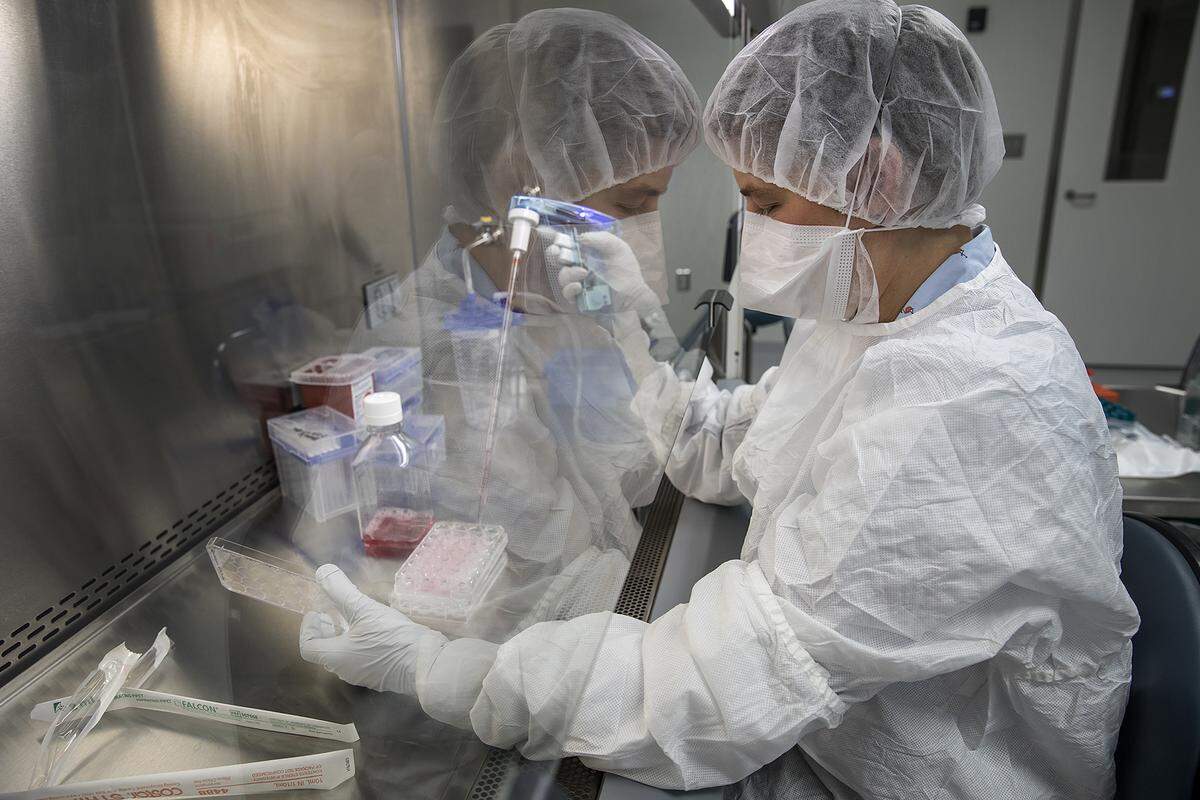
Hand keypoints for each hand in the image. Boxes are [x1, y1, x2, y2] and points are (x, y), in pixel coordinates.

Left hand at [299, 565, 445, 694]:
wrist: (426, 664)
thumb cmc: (391, 637)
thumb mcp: (365, 609)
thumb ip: (341, 590)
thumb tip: (322, 572)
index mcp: (336, 657)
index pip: (308, 647)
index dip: (308, 629)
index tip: (315, 612)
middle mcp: (346, 670)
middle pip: (326, 651)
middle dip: (326, 630)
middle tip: (330, 614)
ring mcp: (364, 676)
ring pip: (344, 656)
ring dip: (342, 636)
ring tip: (353, 619)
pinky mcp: (381, 676)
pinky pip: (360, 659)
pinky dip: (358, 644)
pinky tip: (374, 630)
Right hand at [543, 230, 658, 314]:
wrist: (633, 296)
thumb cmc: (626, 271)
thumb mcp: (618, 248)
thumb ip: (601, 239)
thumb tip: (580, 238)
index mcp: (587, 252)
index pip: (567, 243)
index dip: (559, 239)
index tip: (554, 236)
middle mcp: (579, 265)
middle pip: (557, 258)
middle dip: (554, 253)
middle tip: (557, 252)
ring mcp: (577, 282)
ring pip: (562, 275)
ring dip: (569, 273)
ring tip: (584, 273)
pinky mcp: (578, 298)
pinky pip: (567, 293)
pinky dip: (570, 288)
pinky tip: (579, 286)